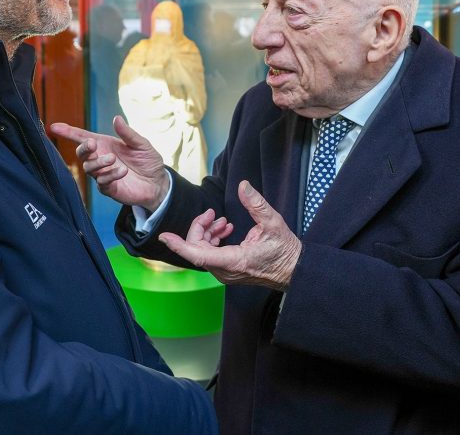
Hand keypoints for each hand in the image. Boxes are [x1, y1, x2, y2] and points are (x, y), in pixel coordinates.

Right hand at [49, 116, 170, 209]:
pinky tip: (122, 171)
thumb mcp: (141, 144)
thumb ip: (128, 133)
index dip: (68, 132)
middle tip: (93, 144)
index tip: (54, 127)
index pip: (82, 137)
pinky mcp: (109, 189)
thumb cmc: (148, 161)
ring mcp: (103, 174)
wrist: (158, 183)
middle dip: (84, 148)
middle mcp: (100, 159)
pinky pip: (102, 182)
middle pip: (81, 153)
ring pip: (89, 168)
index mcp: (105, 145)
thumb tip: (116, 118)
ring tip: (113, 159)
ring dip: (99, 162)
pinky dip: (110, 175)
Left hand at [159, 181, 301, 290]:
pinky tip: (225, 230)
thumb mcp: (273, 222)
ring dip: (207, 233)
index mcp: (235, 261)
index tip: (164, 236)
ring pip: (202, 252)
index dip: (179, 244)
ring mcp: (226, 273)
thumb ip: (256, 203)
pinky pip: (210, 255)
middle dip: (200, 228)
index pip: (198, 255)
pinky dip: (212, 240)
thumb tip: (243, 186)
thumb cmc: (285, 250)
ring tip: (222, 221)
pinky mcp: (228, 271)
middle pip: (197, 249)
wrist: (294, 270)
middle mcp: (226, 270)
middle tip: (212, 213)